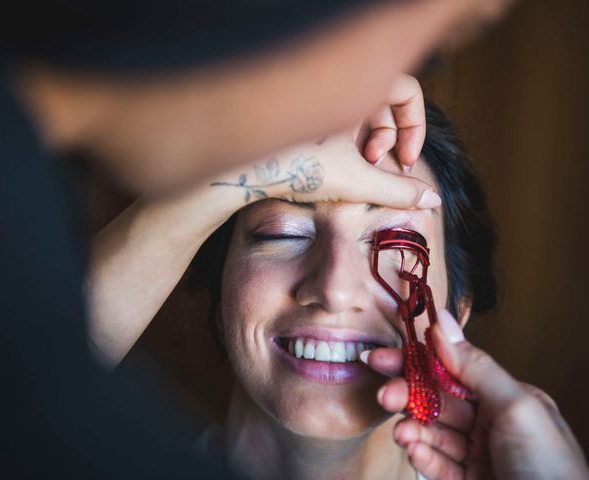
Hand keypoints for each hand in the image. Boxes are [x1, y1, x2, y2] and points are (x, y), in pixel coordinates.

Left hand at [212, 74, 440, 209]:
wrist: (240, 171)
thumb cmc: (295, 166)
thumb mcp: (357, 182)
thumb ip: (399, 192)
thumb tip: (432, 201)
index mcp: (355, 86)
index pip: (408, 89)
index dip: (415, 126)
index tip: (405, 160)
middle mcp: (336, 88)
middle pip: (383, 104)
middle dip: (388, 139)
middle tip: (377, 167)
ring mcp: (317, 103)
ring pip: (359, 116)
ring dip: (367, 146)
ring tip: (356, 174)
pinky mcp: (301, 119)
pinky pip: (337, 125)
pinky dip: (346, 146)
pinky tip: (336, 172)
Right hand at [361, 310, 588, 479]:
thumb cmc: (549, 468)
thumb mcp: (515, 407)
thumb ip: (474, 365)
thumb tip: (443, 320)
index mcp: (506, 399)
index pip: (453, 370)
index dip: (418, 361)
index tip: (385, 358)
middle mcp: (491, 424)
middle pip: (438, 401)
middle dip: (408, 395)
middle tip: (385, 396)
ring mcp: (479, 456)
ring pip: (433, 432)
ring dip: (412, 428)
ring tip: (403, 433)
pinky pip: (438, 465)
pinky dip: (422, 456)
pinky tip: (414, 451)